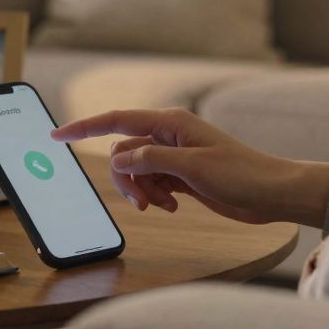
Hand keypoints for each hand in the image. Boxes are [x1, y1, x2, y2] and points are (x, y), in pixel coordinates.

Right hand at [51, 108, 328, 226]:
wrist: (273, 194)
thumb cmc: (242, 173)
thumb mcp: (192, 167)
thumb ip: (152, 159)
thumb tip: (122, 158)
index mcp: (170, 122)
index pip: (116, 120)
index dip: (84, 127)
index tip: (56, 134)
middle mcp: (167, 136)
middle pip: (122, 154)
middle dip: (126, 180)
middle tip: (143, 202)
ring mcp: (172, 156)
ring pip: (134, 172)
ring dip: (142, 192)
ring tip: (165, 205)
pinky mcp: (179, 176)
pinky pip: (150, 184)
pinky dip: (154, 197)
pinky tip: (174, 207)